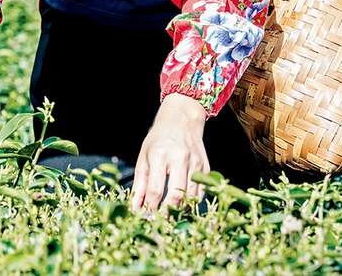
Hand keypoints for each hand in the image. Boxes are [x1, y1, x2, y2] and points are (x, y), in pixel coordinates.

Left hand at [129, 93, 208, 212]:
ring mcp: (195, 163)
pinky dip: (192, 202)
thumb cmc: (158, 140)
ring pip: (191, 196)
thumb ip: (140, 184)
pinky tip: (183, 203)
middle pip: (176, 194)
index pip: (156, 189)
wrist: (181, 120)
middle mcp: (180, 158)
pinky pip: (201, 192)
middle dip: (167, 212)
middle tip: (160, 221)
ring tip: (170, 214)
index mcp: (160, 154)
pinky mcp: (206, 167)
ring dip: (181, 209)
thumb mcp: (143, 158)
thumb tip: (135, 208)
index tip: (146, 218)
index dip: (151, 208)